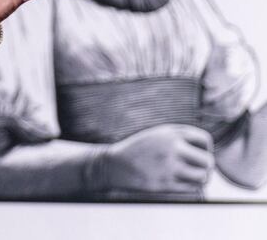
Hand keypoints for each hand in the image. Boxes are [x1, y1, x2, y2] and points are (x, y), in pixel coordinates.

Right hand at [98, 124, 214, 192]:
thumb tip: (208, 150)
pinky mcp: (165, 184)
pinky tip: (183, 183)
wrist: (114, 164)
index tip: (198, 154)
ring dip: (201, 179)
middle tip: (199, 169)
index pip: (205, 140)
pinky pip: (191, 189)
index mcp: (171, 133)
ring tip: (193, 178)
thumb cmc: (139, 149)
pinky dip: (191, 187)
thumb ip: (180, 137)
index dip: (206, 148)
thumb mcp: (157, 134)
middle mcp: (172, 148)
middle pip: (208, 161)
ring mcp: (169, 167)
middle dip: (206, 166)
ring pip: (202, 177)